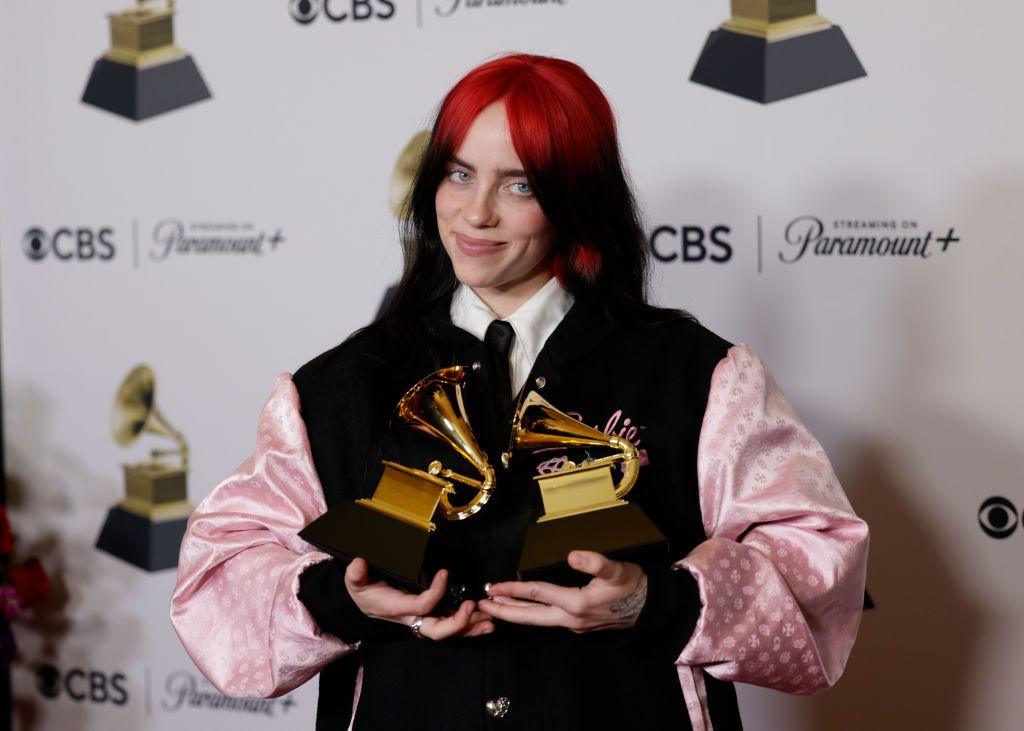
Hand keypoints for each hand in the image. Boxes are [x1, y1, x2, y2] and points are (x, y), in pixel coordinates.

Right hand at [344, 558, 493, 639]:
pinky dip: (468, 624)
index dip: (436, 592)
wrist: (364, 600)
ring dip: (470, 627)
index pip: (421, 606)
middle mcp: (412, 618)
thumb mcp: (354, 581)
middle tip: (473, 608)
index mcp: (397, 608)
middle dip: (457, 623)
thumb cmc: (362, 589)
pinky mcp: (429, 615)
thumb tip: (359, 563)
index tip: (445, 573)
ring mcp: (422, 619)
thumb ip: (355, 574)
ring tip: (491, 621)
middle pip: (437, 630)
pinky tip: (485, 620)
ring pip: (448, 630)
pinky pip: (450, 624)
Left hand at [478, 550, 647, 632]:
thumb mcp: (616, 570)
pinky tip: (525, 610)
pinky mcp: (577, 624)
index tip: (494, 588)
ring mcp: (573, 624)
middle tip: (481, 606)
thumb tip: (571, 554)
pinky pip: (547, 620)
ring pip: (537, 620)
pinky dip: (530, 615)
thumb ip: (594, 561)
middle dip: (504, 611)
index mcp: (576, 603)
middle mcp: (570, 618)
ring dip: (515, 614)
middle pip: (529, 616)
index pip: (538, 594)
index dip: (514, 590)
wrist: (649, 610)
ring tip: (495, 608)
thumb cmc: (633, 587)